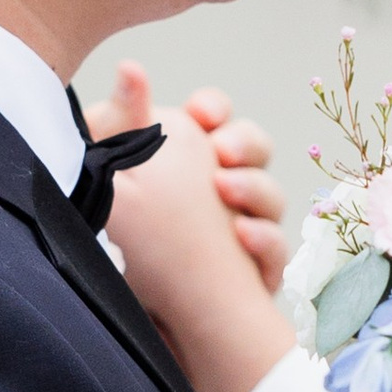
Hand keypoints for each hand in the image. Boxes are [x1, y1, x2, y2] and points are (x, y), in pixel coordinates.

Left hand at [87, 62, 288, 285]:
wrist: (143, 323)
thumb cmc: (128, 247)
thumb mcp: (116, 182)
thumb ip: (123, 126)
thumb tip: (130, 68)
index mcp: (189, 157)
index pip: (214, 117)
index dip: (214, 109)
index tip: (201, 114)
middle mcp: (225, 186)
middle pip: (255, 147)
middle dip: (244, 143)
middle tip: (220, 152)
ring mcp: (247, 226)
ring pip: (272, 195)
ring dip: (254, 188)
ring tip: (225, 190)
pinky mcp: (256, 271)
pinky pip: (276, 251)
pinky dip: (264, 240)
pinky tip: (242, 235)